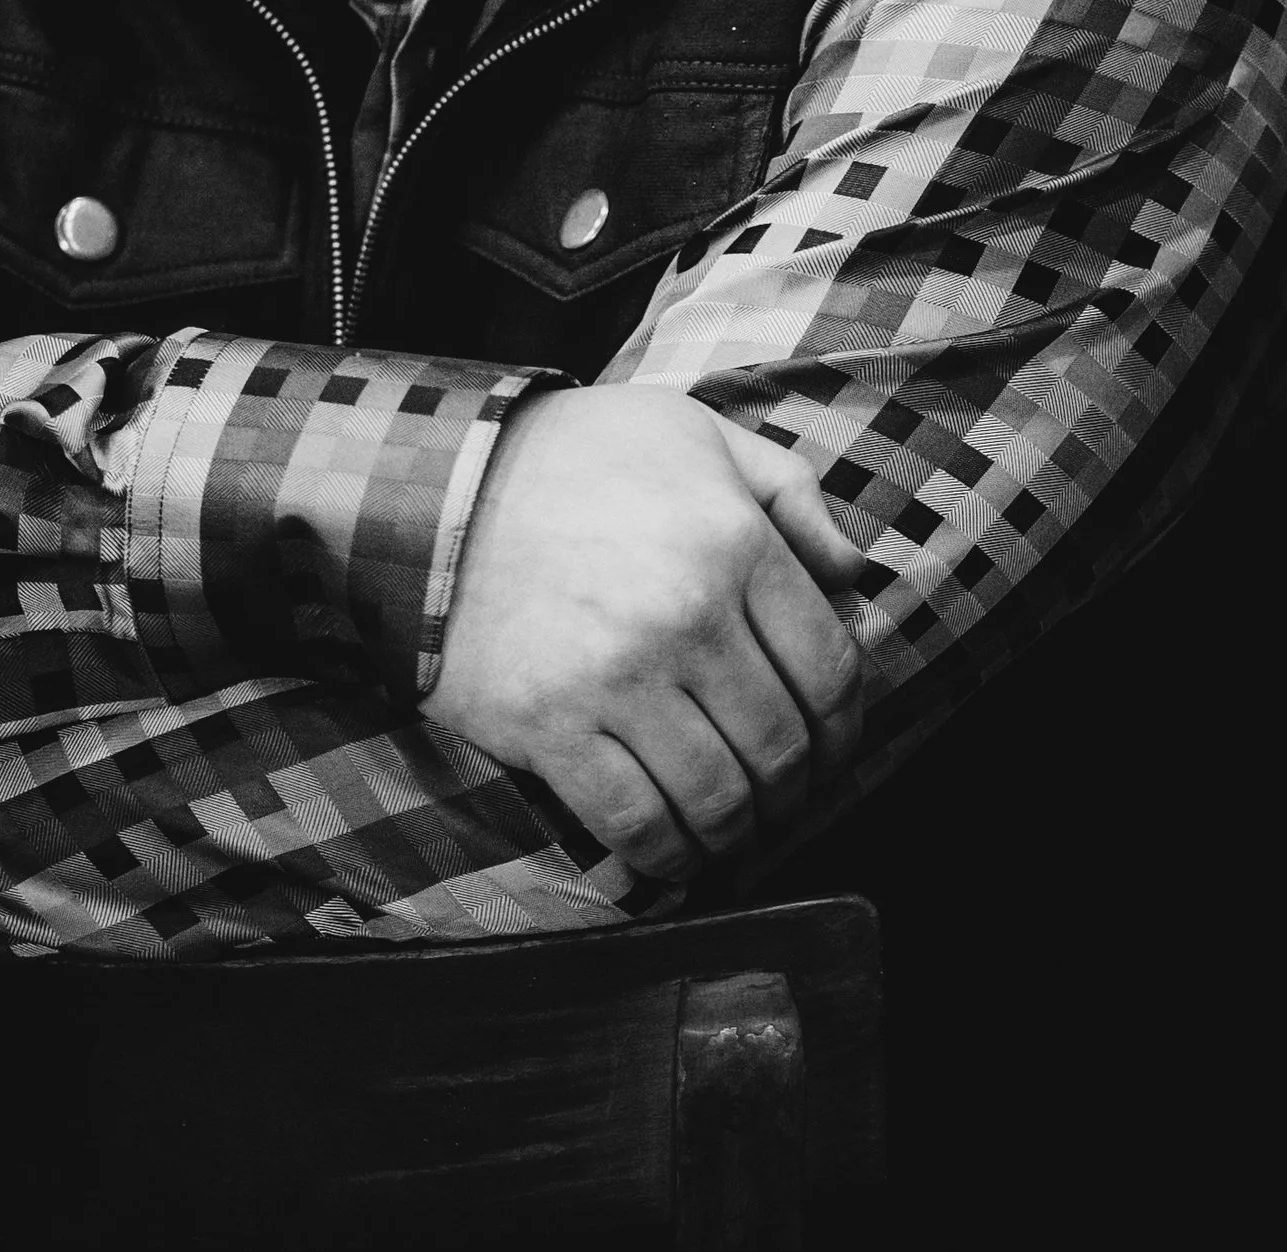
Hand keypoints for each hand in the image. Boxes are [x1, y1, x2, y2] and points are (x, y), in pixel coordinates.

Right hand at [422, 385, 864, 879]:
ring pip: (719, 797)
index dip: (845, 728)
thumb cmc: (569, 454)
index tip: (831, 749)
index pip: (830, 669)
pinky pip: (635, 823)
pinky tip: (674, 852)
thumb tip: (856, 573)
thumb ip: (788, 489)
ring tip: (731, 832)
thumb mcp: (690, 429)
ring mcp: (617, 677)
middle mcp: (687, 615)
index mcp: (732, 542)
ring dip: (738, 832)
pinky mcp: (550, 725)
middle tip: (783, 801)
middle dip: (795, 790)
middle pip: (780, 745)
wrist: (430, 484)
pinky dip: (668, 857)